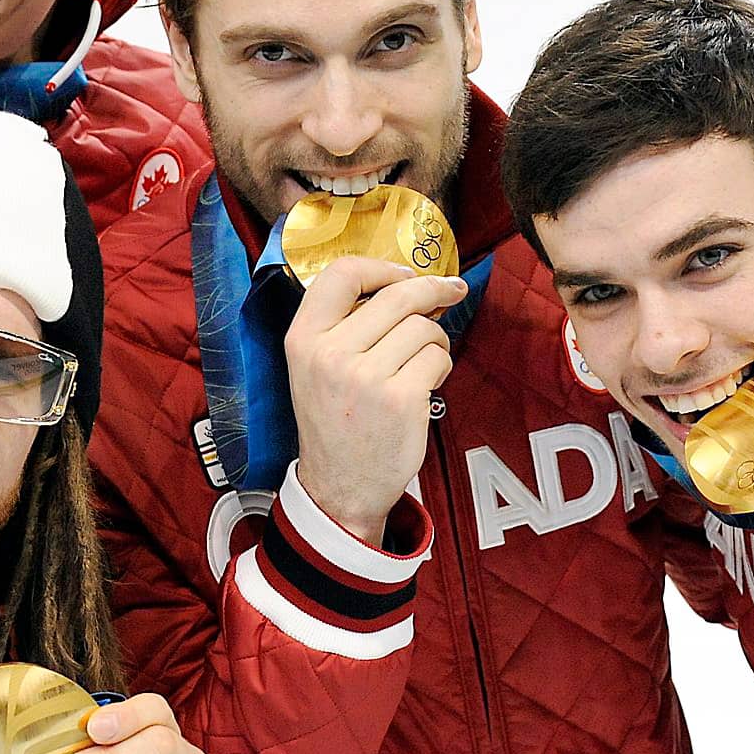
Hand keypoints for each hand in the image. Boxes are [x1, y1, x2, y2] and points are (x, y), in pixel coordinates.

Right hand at [286, 256, 465, 543]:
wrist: (339, 487)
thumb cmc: (335, 421)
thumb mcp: (315, 367)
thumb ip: (345, 324)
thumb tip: (408, 282)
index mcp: (302, 338)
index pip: (342, 273)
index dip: (382, 266)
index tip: (406, 274)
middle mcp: (329, 353)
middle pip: (397, 294)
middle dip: (432, 291)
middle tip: (451, 293)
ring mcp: (365, 377)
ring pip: (423, 327)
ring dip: (435, 340)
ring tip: (424, 362)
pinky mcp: (400, 399)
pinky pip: (438, 358)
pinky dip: (441, 367)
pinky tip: (426, 385)